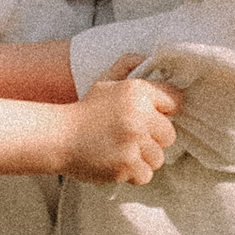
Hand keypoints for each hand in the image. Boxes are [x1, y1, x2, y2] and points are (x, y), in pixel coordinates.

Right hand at [63, 73, 183, 185]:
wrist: (58, 137)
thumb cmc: (85, 111)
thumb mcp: (106, 82)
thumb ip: (127, 66)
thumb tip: (146, 59)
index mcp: (137, 91)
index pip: (175, 100)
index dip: (164, 111)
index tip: (152, 118)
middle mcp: (139, 116)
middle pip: (170, 135)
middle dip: (154, 138)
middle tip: (131, 137)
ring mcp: (134, 142)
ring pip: (158, 158)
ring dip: (143, 158)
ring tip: (122, 151)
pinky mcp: (127, 165)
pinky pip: (146, 175)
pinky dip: (133, 173)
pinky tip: (117, 163)